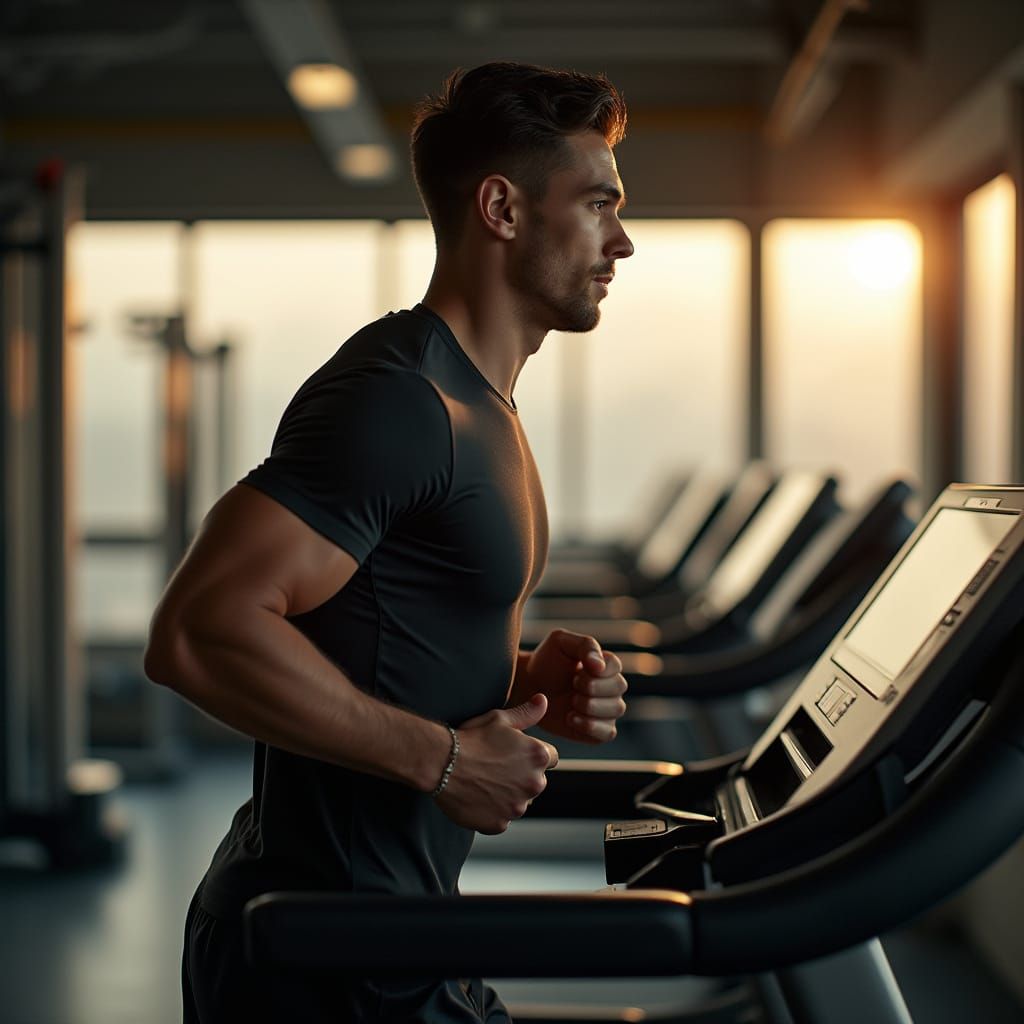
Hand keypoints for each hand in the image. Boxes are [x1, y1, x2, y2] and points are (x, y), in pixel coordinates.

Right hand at [435, 693, 558, 834]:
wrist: (442, 762)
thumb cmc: (471, 737)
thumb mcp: (500, 719)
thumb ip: (527, 713)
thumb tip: (543, 701)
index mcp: (539, 756)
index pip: (550, 758)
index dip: (531, 755)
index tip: (514, 754)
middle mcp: (535, 784)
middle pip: (535, 782)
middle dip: (521, 776)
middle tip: (495, 768)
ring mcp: (517, 807)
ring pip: (519, 802)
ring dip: (508, 796)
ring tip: (484, 782)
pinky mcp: (500, 824)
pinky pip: (501, 819)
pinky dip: (492, 812)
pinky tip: (476, 797)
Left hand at [522, 629, 627, 743]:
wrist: (528, 687)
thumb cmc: (545, 661)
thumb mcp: (561, 642)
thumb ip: (585, 646)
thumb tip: (600, 665)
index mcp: (605, 664)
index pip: (615, 666)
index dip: (597, 671)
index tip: (577, 670)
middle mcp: (611, 686)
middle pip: (619, 687)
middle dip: (592, 687)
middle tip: (572, 685)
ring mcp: (606, 710)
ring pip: (616, 709)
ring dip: (590, 705)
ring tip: (570, 701)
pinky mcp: (598, 731)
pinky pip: (608, 733)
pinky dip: (590, 726)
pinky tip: (571, 717)